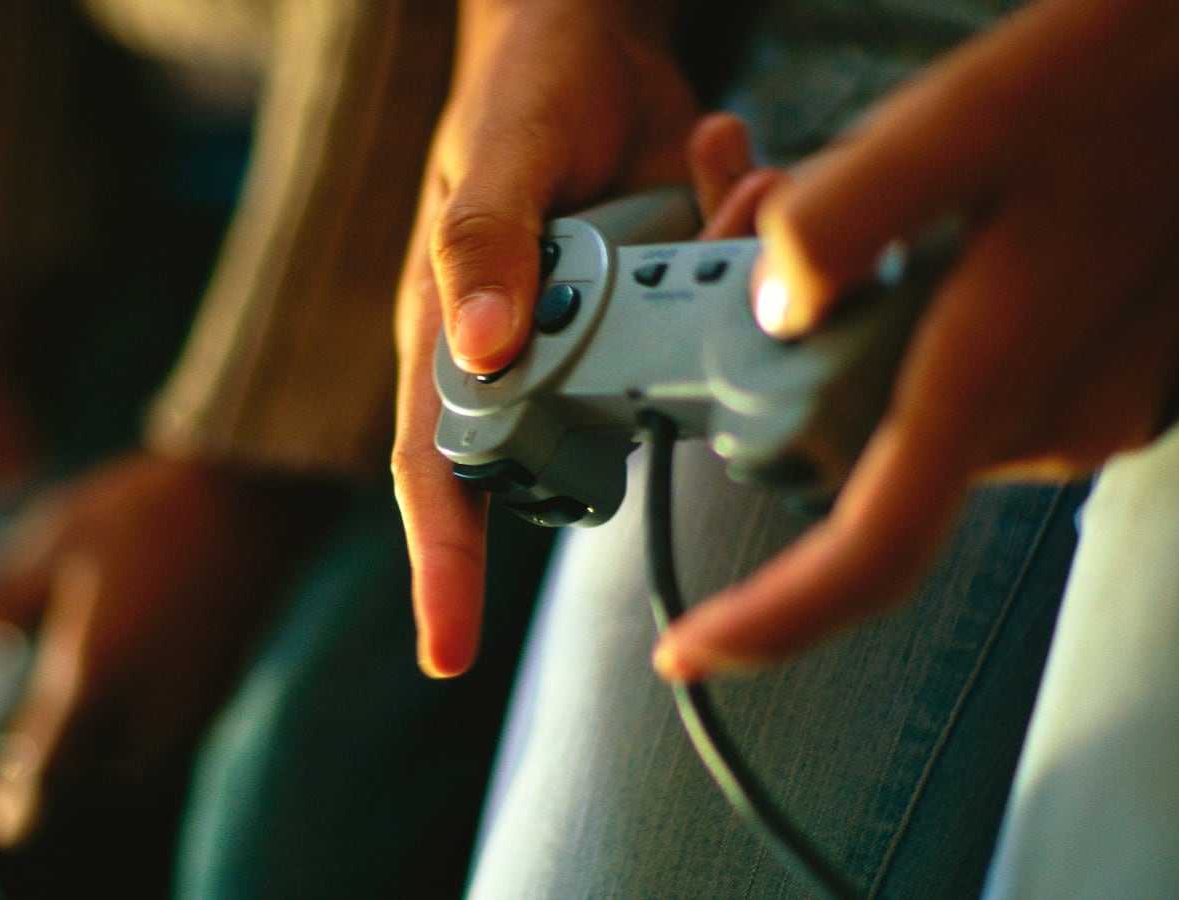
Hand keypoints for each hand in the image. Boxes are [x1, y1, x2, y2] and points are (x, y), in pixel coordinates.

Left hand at [0, 452, 328, 847]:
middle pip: (78, 775)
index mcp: (94, 680)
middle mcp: (144, 712)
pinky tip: (124, 665)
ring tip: (74, 691)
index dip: (8, 803)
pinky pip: (155, 736)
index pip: (37, 781)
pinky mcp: (213, 698)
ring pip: (120, 760)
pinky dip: (129, 721)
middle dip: (50, 760)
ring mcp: (186, 710)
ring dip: (92, 742)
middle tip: (26, 723)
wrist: (253, 501)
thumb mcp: (55, 542)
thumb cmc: (145, 513)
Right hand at [393, 0, 698, 676]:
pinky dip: (741, 232)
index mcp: (456, 331)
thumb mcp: (492, 156)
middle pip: (574, 444)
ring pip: (673, 374)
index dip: (442, 563)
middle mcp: (532, 349)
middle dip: (638, 407)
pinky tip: (722, 154)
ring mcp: (608, 328)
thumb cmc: (514, 89)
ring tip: (713, 178)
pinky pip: (724, 305)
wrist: (586, 28)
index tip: (446, 650)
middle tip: (686, 323)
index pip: (437, 465)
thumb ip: (482, 245)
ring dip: (712, 296)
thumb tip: (483, 354)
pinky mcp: (671, 295)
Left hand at [653, 0, 1178, 679]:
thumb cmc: (1129, 69)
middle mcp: (1045, 419)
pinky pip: (960, 379)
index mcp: (1000, 370)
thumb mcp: (963, 117)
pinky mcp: (1098, 375)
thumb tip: (774, 306)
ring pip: (903, 409)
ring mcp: (1080, 403)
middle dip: (771, 365)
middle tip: (741, 222)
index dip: (771, 621)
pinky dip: (900, 318)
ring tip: (810, 188)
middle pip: (858, 452)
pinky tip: (895, 219)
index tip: (691, 652)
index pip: (873, 549)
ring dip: (835, 328)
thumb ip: (848, 216)